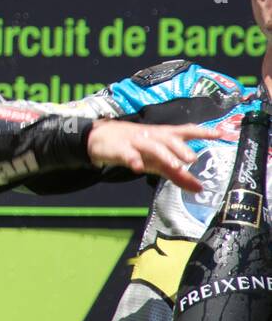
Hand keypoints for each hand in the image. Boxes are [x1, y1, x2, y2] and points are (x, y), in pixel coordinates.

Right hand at [86, 119, 220, 191]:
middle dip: (180, 148)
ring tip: (175, 166)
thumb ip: (178, 175)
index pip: (185, 131)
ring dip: (164, 154)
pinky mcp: (119, 148)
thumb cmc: (136, 148)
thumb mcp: (157, 161)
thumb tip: (200, 189)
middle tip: (192, 159)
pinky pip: (127, 153)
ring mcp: (135, 141)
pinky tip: (138, 168)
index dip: (202, 132)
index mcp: (163, 136)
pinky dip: (133, 159)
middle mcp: (152, 136)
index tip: (220, 133)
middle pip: (169, 139)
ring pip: (152, 146)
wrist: (100, 138)